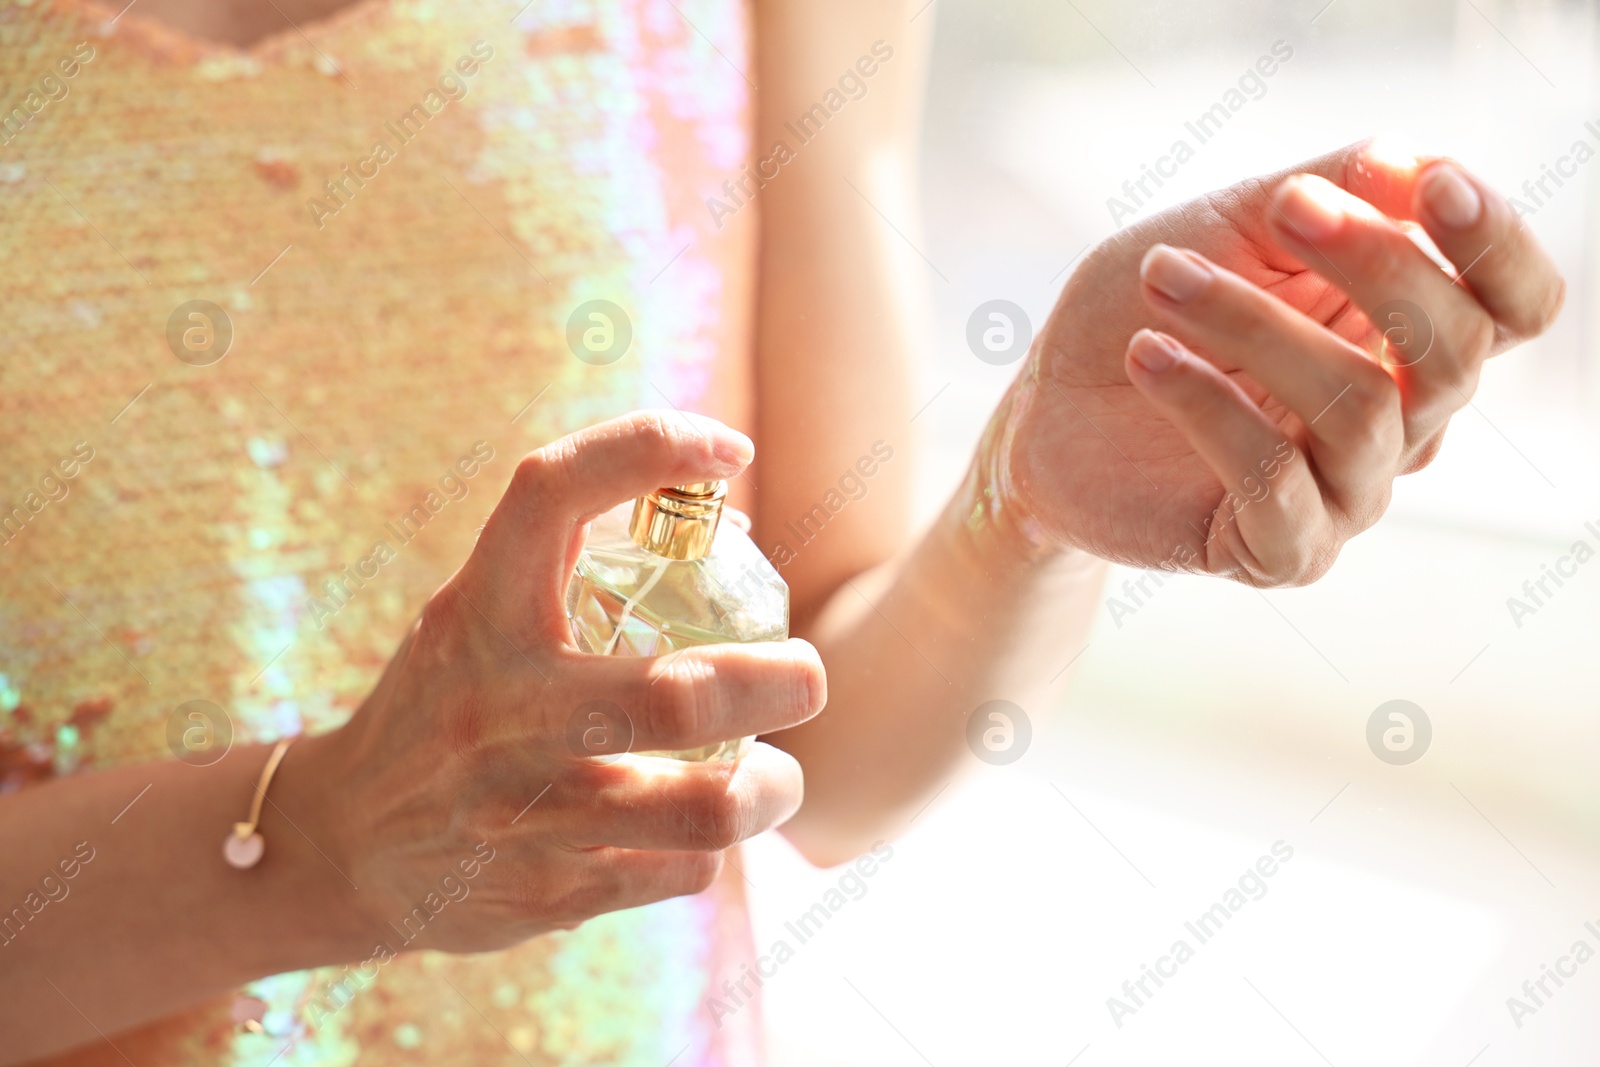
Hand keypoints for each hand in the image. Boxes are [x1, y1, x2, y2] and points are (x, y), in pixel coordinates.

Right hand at [299, 411, 824, 950]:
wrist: (341, 846)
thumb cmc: (446, 703)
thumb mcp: (478, 616)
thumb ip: (575, 569)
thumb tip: (729, 520)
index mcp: (479, 613)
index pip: (551, 494)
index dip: (647, 448)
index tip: (728, 449)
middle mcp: (499, 706)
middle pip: (680, 698)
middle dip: (779, 683)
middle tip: (806, 676)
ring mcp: (522, 808)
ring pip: (703, 809)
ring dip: (768, 789)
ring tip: (774, 778)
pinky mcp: (544, 894)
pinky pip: (678, 871)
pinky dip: (709, 850)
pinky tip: (698, 834)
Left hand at [983, 138, 1564, 583]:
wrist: (1048, 406)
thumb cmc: (1150, 305)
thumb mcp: (1236, 221)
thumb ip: (1333, 187)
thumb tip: (1412, 163)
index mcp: (1409, 335)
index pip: (1516, 306)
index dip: (1497, 247)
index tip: (1431, 185)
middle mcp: (1403, 420)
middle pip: (1454, 354)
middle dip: (1374, 264)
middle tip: (1282, 207)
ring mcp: (1348, 492)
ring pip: (1357, 410)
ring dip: (1254, 326)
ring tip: (1161, 277)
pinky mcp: (1281, 548)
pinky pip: (1275, 479)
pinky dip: (1207, 405)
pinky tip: (1146, 355)